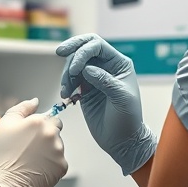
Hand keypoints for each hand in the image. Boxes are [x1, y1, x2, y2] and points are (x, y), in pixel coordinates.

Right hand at [0, 98, 67, 186]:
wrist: (5, 184)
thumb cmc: (2, 156)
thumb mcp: (4, 124)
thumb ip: (22, 108)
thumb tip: (35, 102)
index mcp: (39, 122)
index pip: (50, 118)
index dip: (40, 126)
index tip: (31, 136)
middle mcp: (52, 134)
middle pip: (56, 130)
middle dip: (46, 136)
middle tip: (30, 148)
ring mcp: (58, 151)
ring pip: (58, 146)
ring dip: (49, 150)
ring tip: (32, 159)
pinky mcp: (61, 167)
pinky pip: (59, 161)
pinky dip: (50, 164)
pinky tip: (37, 168)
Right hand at [56, 34, 156, 174]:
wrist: (122, 140)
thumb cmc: (128, 119)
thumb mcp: (121, 98)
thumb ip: (105, 81)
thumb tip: (86, 68)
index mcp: (119, 64)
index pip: (97, 46)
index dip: (83, 50)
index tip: (74, 68)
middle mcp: (106, 67)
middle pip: (84, 48)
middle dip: (72, 49)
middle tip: (59, 52)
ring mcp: (94, 77)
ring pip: (74, 64)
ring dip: (66, 74)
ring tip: (66, 91)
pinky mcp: (84, 89)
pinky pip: (70, 78)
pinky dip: (65, 84)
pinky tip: (66, 95)